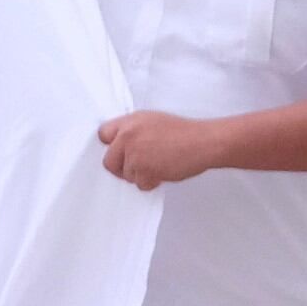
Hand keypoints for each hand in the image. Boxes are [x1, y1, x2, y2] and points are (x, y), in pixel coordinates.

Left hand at [95, 110, 240, 188]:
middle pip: (109, 161)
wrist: (203, 141)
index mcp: (130, 121)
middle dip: (122, 168)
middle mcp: (128, 135)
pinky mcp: (143, 169)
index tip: (118, 153)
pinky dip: (152, 182)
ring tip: (160, 164)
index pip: (103, 134)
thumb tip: (121, 146)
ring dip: (141, 175)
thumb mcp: (153, 121)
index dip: (111, 146)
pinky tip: (164, 171)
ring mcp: (134, 153)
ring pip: (127, 176)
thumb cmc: (184, 132)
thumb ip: (134, 131)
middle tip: (138, 168)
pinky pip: (140, 184)